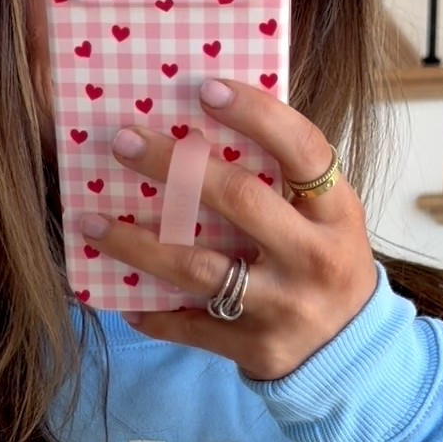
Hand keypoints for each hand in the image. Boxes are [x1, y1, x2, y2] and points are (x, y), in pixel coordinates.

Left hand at [79, 78, 379, 381]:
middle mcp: (314, 258)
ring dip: (137, 244)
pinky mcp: (257, 349)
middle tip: (124, 142)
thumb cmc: (325, 265)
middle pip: (240, 200)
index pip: (303, 150)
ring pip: (199, 268)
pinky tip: (122, 297)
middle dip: (175, 167)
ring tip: (90, 222)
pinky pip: (192, 327)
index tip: (206, 88)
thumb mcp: (326, 220)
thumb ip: (284, 182)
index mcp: (336, 214)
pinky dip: (153, 313)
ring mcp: (284, 306)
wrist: (352, 353)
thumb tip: (204, 128)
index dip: (258, 114)